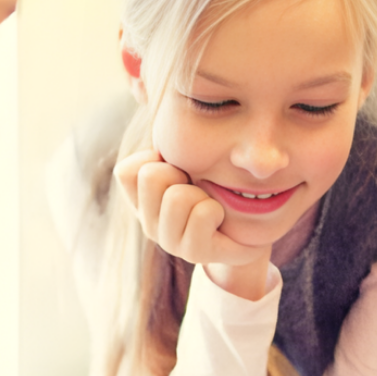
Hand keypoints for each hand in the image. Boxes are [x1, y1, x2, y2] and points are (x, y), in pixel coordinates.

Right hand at [115, 149, 272, 298]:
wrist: (249, 234)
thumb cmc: (218, 191)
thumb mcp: (190, 165)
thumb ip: (171, 149)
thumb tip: (157, 122)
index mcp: (143, 202)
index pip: (126, 171)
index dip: (155, 159)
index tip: (178, 170)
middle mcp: (149, 224)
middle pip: (151, 176)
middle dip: (181, 173)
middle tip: (197, 190)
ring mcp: (169, 242)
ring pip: (177, 196)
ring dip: (201, 195)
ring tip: (209, 206)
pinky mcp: (192, 253)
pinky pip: (203, 213)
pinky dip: (217, 210)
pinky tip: (219, 220)